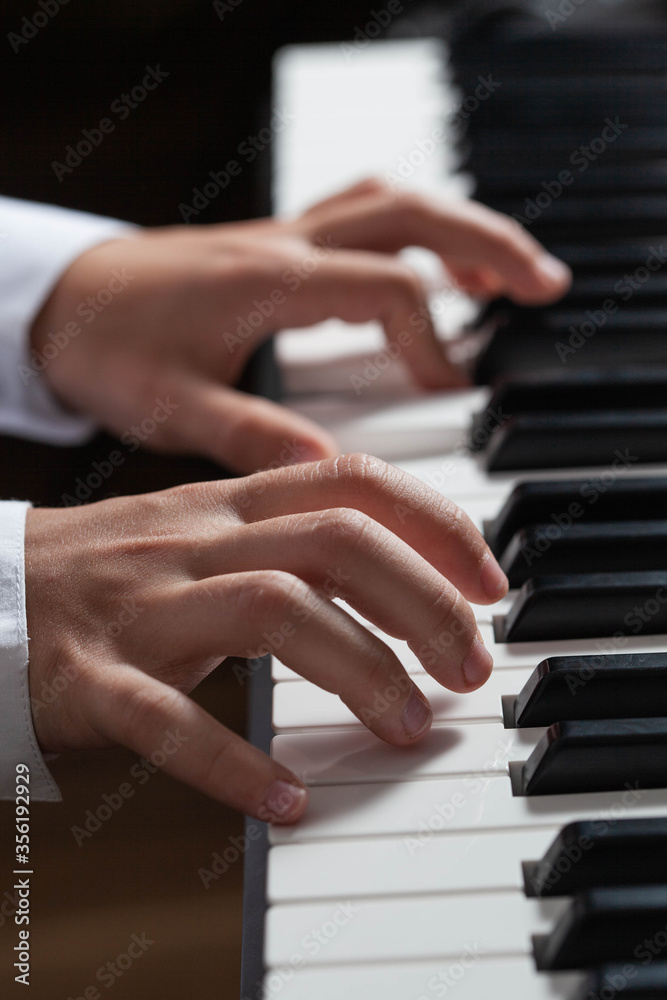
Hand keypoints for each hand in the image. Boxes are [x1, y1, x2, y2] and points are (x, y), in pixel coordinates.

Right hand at [25, 454, 507, 822]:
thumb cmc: (115, 567)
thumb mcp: (208, 530)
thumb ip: (295, 534)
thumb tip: (402, 561)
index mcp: (227, 506)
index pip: (348, 482)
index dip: (433, 523)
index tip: (489, 583)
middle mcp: (195, 544)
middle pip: (333, 543)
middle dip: (421, 603)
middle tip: (469, 668)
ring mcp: (144, 606)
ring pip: (271, 612)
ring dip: (358, 671)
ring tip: (406, 727)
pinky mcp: (94, 677)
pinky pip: (168, 719)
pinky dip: (234, 762)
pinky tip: (286, 802)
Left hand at [30, 180, 570, 472]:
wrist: (59, 301)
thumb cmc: (107, 347)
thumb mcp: (167, 405)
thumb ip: (247, 435)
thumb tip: (326, 470)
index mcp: (269, 282)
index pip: (386, 288)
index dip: (430, 339)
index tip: (449, 391)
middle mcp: (285, 246)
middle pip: (410, 216)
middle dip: (486, 245)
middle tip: (543, 286)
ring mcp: (280, 238)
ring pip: (390, 205)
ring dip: (456, 231)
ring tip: (506, 276)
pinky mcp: (272, 247)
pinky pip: (358, 218)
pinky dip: (409, 237)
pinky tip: (425, 273)